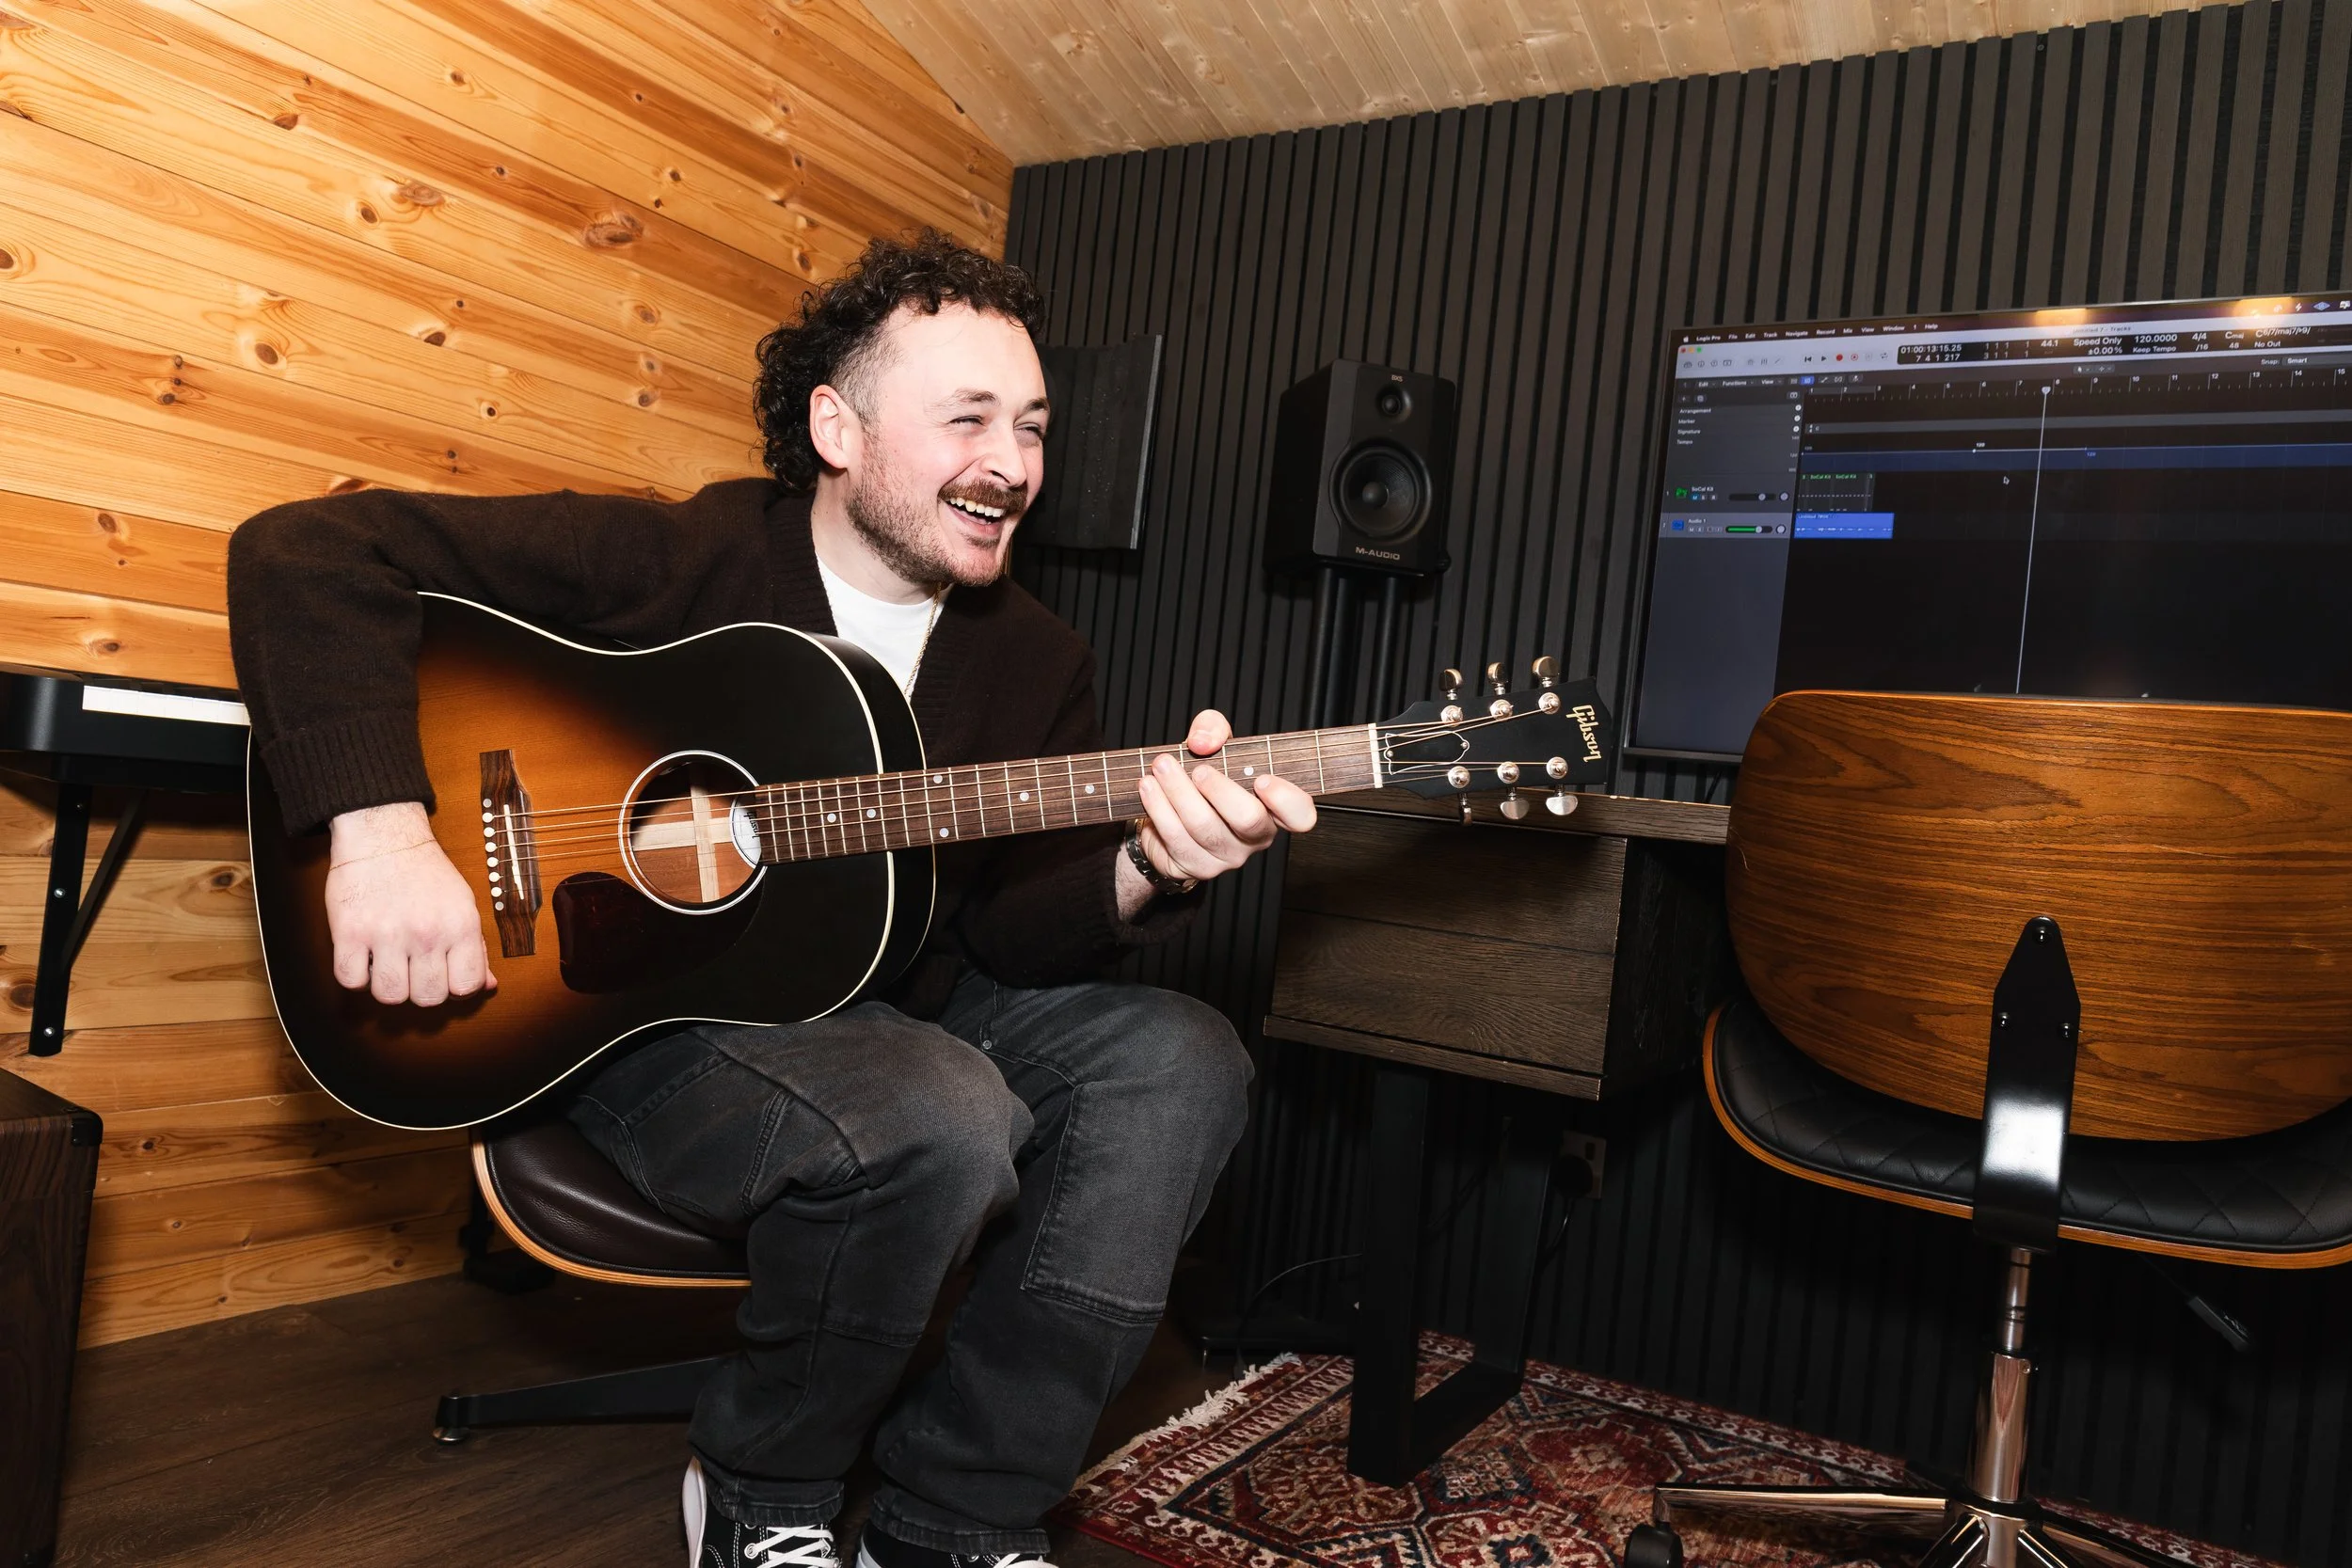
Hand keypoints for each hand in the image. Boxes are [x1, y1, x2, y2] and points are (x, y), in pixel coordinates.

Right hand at [325, 801, 494, 1005]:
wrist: (383, 834)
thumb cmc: (425, 871)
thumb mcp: (462, 904)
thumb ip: (476, 947)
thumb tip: (489, 985)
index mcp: (460, 925)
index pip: (466, 986)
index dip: (454, 987)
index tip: (443, 974)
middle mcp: (427, 932)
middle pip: (428, 997)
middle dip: (421, 989)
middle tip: (414, 969)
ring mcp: (386, 933)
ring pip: (390, 995)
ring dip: (388, 985)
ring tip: (388, 962)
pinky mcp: (349, 932)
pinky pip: (351, 981)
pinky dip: (356, 976)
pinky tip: (364, 957)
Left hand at [1131, 710, 1317, 894]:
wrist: (1168, 815)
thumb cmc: (1204, 778)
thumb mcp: (1215, 744)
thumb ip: (1213, 729)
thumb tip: (1203, 742)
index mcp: (1274, 808)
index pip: (1300, 815)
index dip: (1287, 800)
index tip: (1261, 780)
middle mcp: (1257, 836)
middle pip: (1249, 820)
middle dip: (1219, 790)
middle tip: (1198, 769)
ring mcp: (1228, 856)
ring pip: (1204, 828)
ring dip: (1178, 792)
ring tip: (1160, 767)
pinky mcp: (1197, 867)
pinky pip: (1176, 839)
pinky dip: (1159, 808)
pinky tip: (1148, 788)